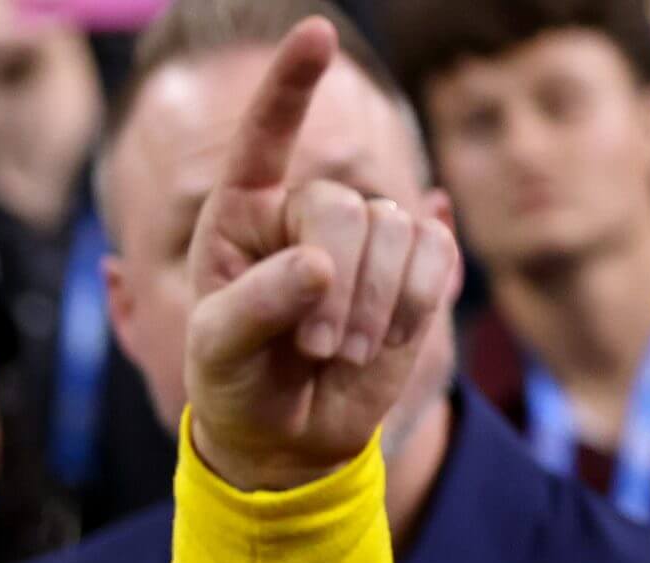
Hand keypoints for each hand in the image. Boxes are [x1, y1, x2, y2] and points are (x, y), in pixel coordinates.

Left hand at [183, 20, 458, 491]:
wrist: (285, 435)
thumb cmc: (234, 383)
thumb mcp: (215, 354)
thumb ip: (253, 307)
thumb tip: (318, 265)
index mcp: (241, 215)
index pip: (264, 139)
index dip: (290, 86)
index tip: (315, 32)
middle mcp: (305, 212)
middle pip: (344, 206)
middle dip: (336, 284)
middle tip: (313, 347)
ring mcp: (363, 234)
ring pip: (394, 230)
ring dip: (372, 305)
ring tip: (336, 354)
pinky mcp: (411, 263)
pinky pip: (434, 255)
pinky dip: (411, 305)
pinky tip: (379, 339)